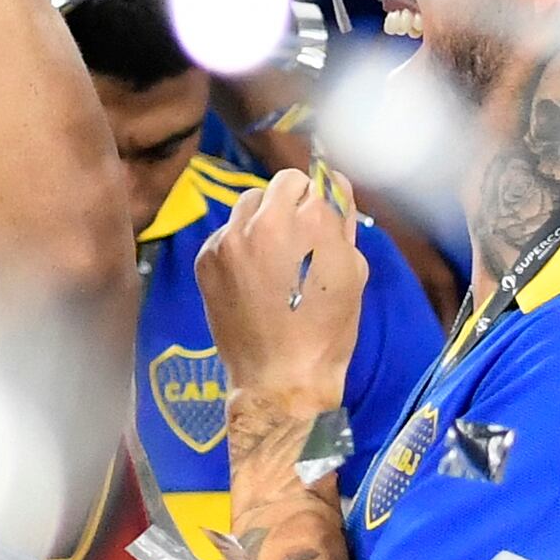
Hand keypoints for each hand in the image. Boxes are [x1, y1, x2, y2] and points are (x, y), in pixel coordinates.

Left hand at [197, 169, 365, 437]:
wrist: (279, 377)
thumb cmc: (327, 330)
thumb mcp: (353, 272)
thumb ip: (341, 221)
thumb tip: (332, 188)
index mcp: (308, 221)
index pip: (317, 181)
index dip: (322, 203)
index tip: (322, 224)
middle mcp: (264, 221)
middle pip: (281, 184)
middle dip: (292, 204)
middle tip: (299, 239)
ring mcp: (229, 239)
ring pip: (249, 203)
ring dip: (263, 219)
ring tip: (273, 257)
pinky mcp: (205, 258)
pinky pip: (227, 231)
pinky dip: (240, 244)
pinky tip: (251, 276)